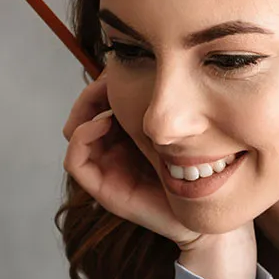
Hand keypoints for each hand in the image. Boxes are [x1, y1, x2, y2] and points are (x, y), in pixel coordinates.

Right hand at [62, 77, 199, 246]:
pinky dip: (81, 138)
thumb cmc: (197, 168)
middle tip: (108, 82)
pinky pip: (75, 161)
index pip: (101, 101)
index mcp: (128, 133)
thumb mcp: (177, 125)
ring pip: (75, 133)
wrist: (203, 211)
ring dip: (85, 113)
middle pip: (84, 114)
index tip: (119, 70)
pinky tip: (102, 122)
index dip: (105, 84)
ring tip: (109, 103)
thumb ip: (159, 104)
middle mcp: (113, 149)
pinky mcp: (103, 187)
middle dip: (92, 95)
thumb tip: (139, 68)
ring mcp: (105, 168)